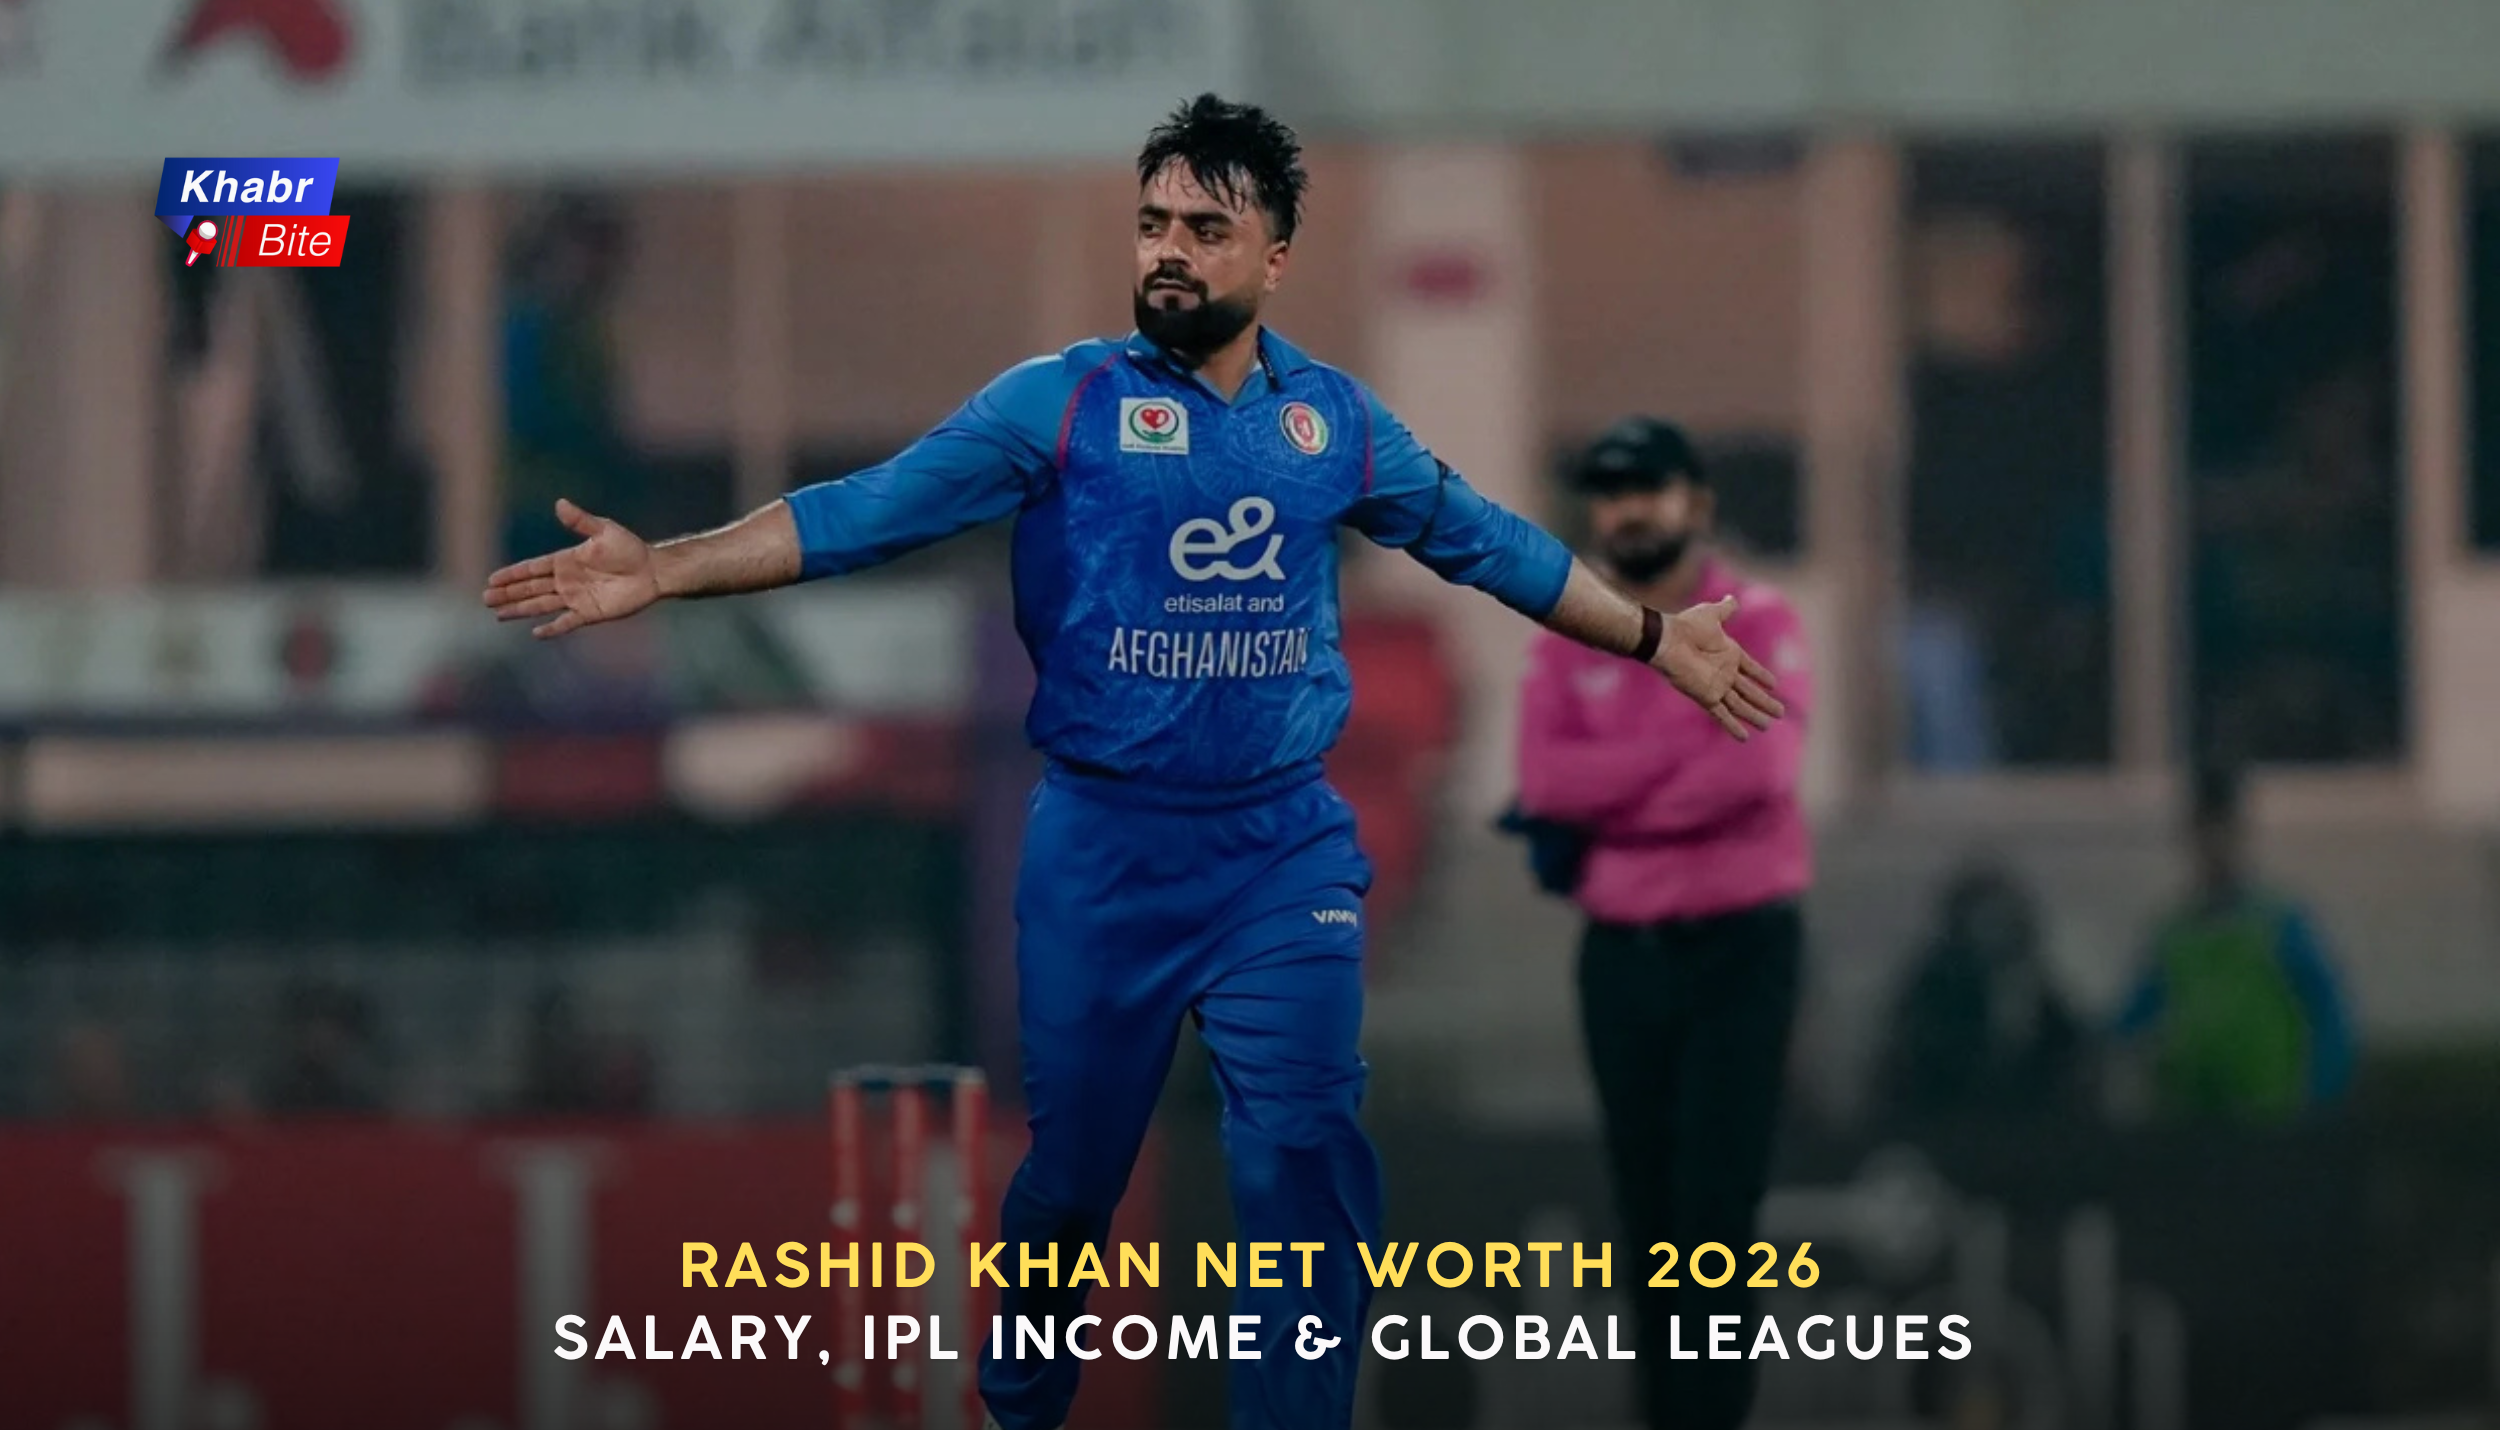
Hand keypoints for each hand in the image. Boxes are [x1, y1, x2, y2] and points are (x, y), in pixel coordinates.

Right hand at [481, 499, 661, 638]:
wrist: (652, 570)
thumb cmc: (629, 548)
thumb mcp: (604, 530)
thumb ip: (580, 521)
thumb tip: (559, 503)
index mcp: (565, 560)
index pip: (532, 568)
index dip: (512, 574)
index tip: (492, 579)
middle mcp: (566, 581)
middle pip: (530, 588)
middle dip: (508, 593)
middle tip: (486, 598)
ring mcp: (576, 598)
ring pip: (541, 605)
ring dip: (520, 609)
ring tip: (499, 614)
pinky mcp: (589, 613)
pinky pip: (566, 622)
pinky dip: (552, 628)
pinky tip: (536, 633)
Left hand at [1652, 595, 1784, 740]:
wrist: (1669, 640)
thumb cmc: (1688, 626)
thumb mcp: (1712, 614)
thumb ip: (1725, 609)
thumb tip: (1732, 599)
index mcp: (1729, 654)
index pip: (1750, 669)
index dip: (1762, 676)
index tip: (1774, 685)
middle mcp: (1724, 672)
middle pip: (1749, 691)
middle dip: (1765, 702)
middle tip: (1780, 712)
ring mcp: (1716, 686)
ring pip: (1740, 705)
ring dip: (1755, 715)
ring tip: (1768, 725)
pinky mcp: (1706, 696)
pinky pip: (1722, 714)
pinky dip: (1732, 726)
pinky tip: (1744, 737)